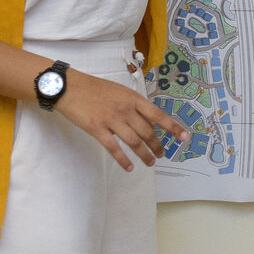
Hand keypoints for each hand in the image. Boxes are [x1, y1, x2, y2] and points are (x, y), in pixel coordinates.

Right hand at [56, 70, 187, 171]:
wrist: (68, 86)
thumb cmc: (93, 88)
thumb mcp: (118, 92)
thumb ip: (133, 106)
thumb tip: (147, 122)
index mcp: (132, 98)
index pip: (158, 115)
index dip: (173, 127)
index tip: (184, 137)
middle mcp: (125, 109)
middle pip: (147, 132)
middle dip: (157, 146)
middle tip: (162, 155)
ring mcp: (111, 119)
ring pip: (134, 142)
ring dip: (145, 155)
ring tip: (150, 162)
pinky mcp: (97, 129)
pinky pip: (114, 148)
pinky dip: (123, 160)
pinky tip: (129, 167)